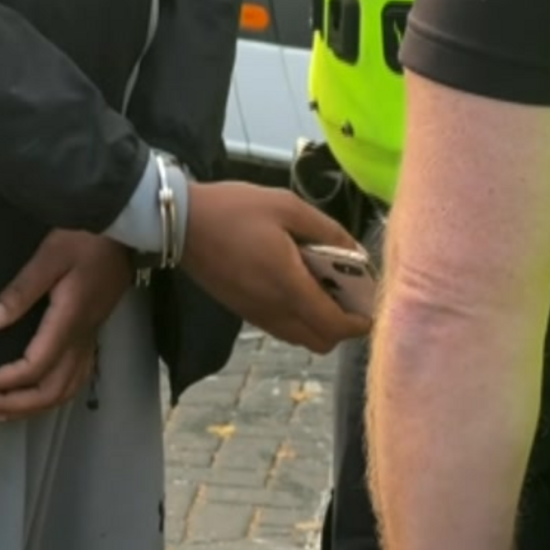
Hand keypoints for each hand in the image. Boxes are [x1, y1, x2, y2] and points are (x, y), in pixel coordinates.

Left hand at [0, 230, 131, 419]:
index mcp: (69, 322)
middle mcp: (82, 339)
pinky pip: (74, 380)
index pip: (34, 368)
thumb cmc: (87, 238)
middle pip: (50, 391)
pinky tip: (32, 396)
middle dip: (11, 403)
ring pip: (65, 391)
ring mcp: (90, 340)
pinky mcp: (92, 336)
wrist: (127, 231)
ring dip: (30, 407)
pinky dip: (50, 397)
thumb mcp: (50, 256)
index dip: (0, 382)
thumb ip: (20, 291)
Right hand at [182, 181, 371, 352]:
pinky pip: (283, 328)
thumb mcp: (288, 206)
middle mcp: (275, 311)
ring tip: (326, 288)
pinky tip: (299, 285)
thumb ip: (327, 230)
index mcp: (289, 287)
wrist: (179, 223)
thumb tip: (356, 251)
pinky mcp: (245, 312)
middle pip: (321, 342)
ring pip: (301, 338)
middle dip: (343, 327)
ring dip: (321, 323)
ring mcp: (257, 315)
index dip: (359, 323)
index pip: (334, 327)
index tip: (371, 305)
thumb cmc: (235, 210)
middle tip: (350, 294)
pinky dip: (300, 318)